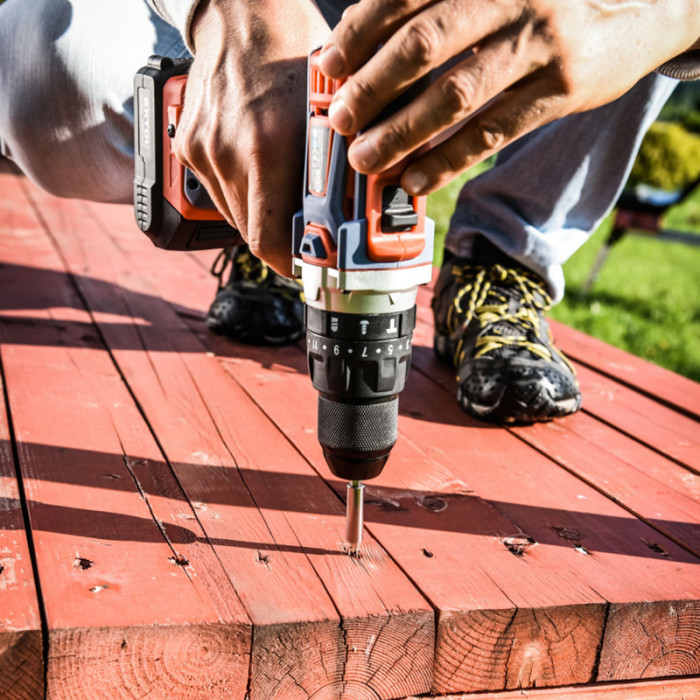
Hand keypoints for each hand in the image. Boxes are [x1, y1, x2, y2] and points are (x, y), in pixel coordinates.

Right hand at [173, 0, 328, 274]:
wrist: (242, 14)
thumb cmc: (292, 52)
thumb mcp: (331, 109)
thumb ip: (338, 167)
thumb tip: (355, 213)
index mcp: (267, 147)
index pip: (269, 240)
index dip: (289, 264)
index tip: (307, 265)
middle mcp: (227, 154)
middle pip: (251, 235)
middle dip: (280, 242)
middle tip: (305, 236)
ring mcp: (201, 151)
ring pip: (233, 216)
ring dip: (260, 219)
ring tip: (283, 200)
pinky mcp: (188, 146)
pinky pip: (216, 192)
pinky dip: (240, 195)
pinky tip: (258, 175)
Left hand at [319, 0, 699, 195]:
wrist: (628, 17)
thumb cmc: (534, 8)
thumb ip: (430, 11)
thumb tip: (356, 51)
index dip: (360, 32)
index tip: (329, 66)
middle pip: (425, 44)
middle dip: (373, 87)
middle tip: (342, 120)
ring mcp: (540, 43)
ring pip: (457, 94)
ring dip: (403, 132)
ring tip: (367, 158)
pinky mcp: (561, 91)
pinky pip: (492, 132)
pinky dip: (448, 160)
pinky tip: (415, 179)